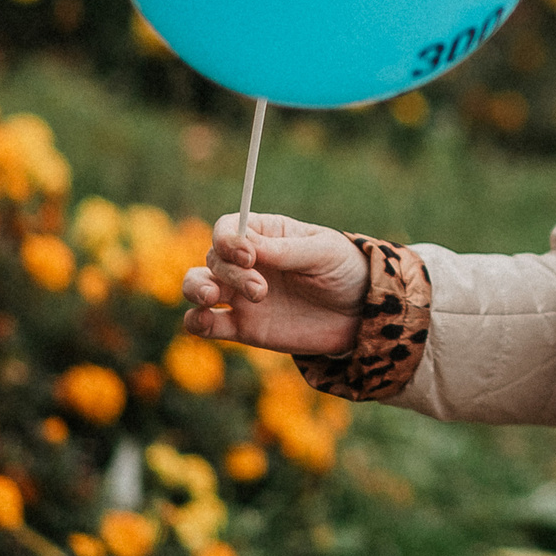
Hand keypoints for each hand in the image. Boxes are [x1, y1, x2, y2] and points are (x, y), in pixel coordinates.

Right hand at [180, 213, 369, 356]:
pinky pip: (203, 323)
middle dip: (231, 273)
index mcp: (266, 234)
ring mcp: (240, 294)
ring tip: (213, 298)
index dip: (229, 240)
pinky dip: (194, 321)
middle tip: (261, 290)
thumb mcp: (324, 252)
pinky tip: (204, 321)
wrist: (360, 315)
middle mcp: (246, 263)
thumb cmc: (344, 271)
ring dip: (196, 288)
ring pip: (196, 285)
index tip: (250, 256)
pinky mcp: (241, 327)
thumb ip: (285, 250)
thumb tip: (246, 245)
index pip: (227, 228)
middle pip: (214, 258)